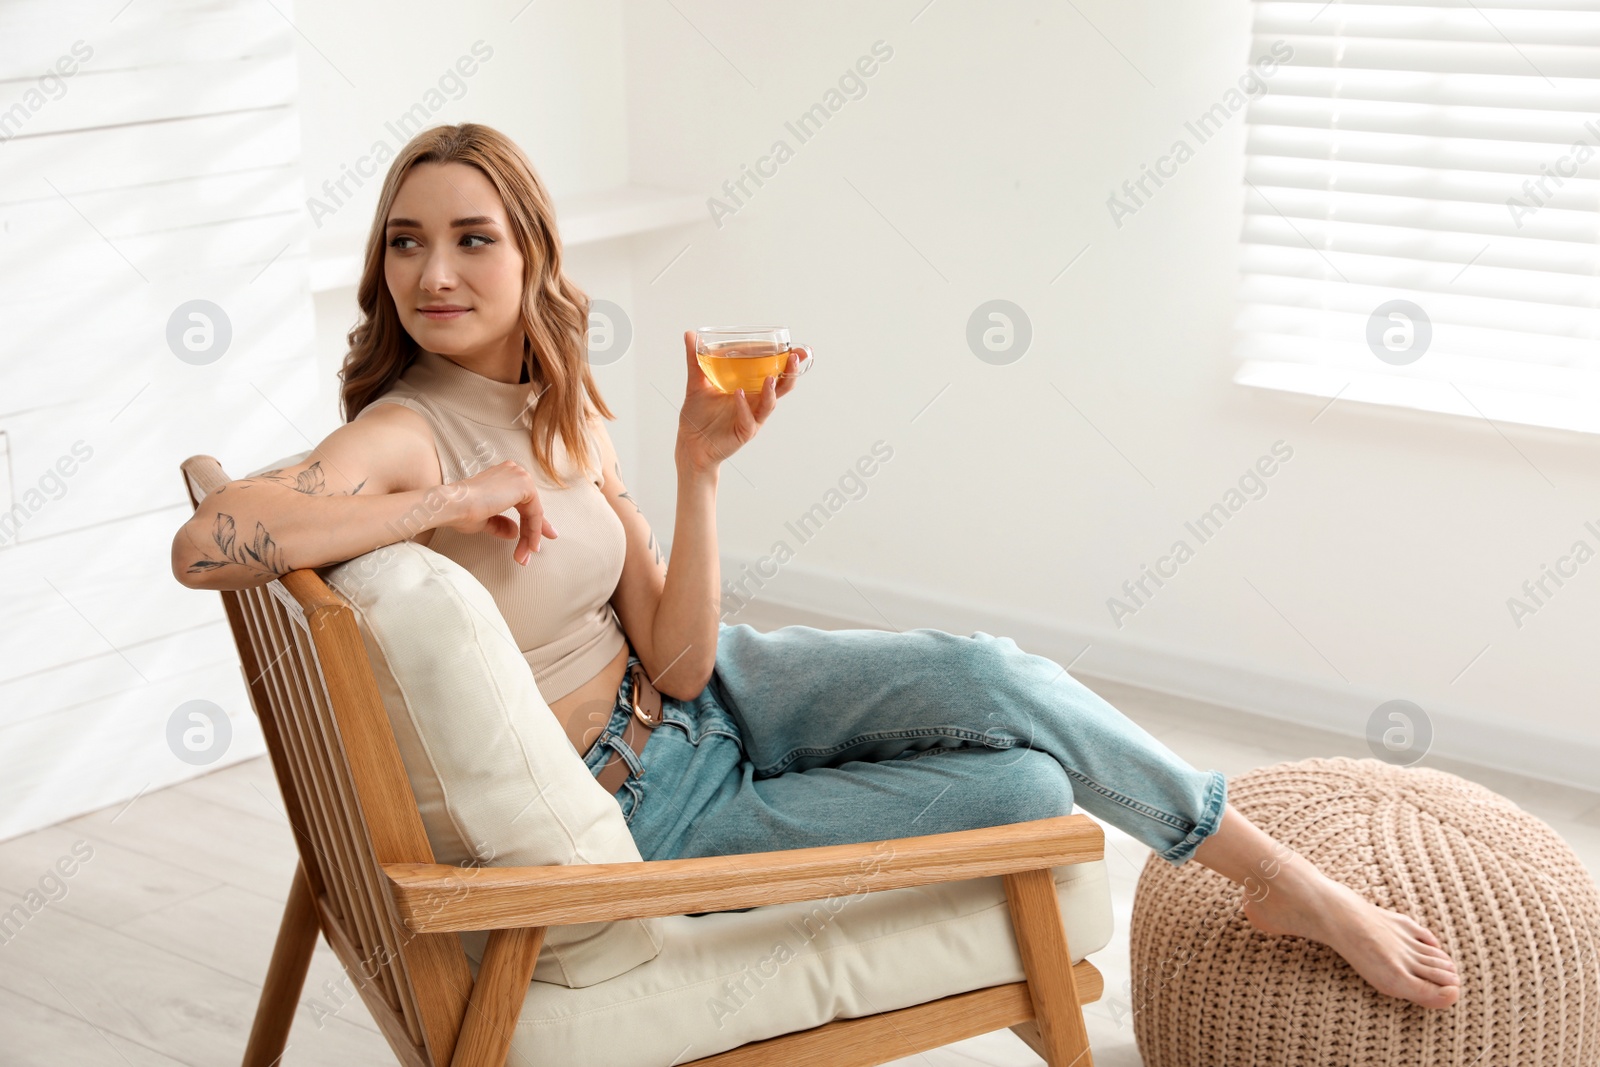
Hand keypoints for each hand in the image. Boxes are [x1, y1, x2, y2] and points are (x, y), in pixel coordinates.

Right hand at [437, 460, 557, 565]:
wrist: (454, 505)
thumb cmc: (461, 510)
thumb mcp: (484, 520)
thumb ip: (500, 523)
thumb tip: (514, 532)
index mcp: (502, 477)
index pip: (522, 503)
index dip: (530, 523)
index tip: (534, 539)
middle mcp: (513, 473)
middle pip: (530, 507)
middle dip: (532, 532)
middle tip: (533, 550)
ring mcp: (519, 476)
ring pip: (533, 512)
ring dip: (531, 536)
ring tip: (524, 555)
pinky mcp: (524, 484)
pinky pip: (535, 512)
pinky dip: (534, 531)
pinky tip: (529, 545)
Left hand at [675, 329, 812, 472]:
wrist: (689, 444)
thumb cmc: (698, 416)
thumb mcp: (696, 383)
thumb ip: (695, 360)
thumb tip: (690, 334)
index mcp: (749, 389)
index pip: (773, 373)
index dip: (786, 362)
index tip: (797, 348)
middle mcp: (754, 403)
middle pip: (780, 388)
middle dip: (790, 373)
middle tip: (795, 357)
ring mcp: (750, 418)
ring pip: (769, 405)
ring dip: (771, 391)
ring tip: (770, 378)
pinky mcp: (742, 433)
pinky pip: (748, 420)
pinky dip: (744, 406)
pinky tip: (739, 394)